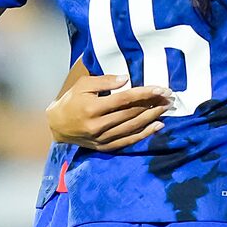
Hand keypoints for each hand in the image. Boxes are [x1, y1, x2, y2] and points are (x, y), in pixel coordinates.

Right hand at [48, 70, 170, 150]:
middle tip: (169, 97)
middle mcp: (98, 125)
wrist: (57, 126)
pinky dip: (145, 133)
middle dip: (153, 104)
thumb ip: (105, 81)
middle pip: (131, 113)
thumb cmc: (71, 101)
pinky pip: (129, 140)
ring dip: (152, 117)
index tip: (162, 88)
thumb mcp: (83, 85)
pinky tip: (158, 126)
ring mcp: (102, 138)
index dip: (144, 93)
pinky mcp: (105, 147)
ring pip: (133, 127)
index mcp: (92, 107)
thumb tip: (127, 79)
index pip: (124, 99)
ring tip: (166, 108)